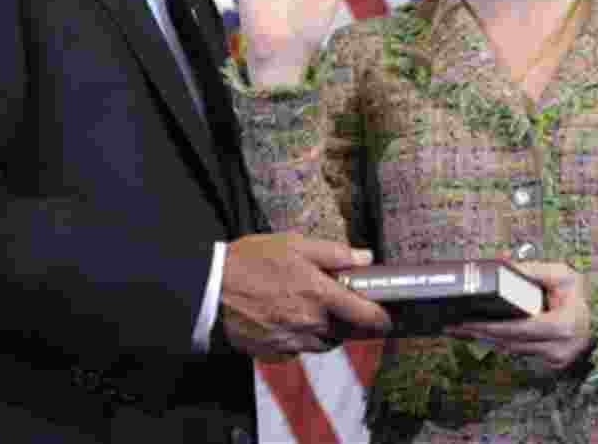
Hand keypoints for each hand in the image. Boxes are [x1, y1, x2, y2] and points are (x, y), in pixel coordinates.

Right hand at [220, 232, 391, 358]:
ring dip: (327, 329)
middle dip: (349, 318)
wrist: (209, 290)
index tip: (387, 315)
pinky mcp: (277, 352)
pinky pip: (300, 349)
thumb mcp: (293, 244)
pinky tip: (288, 317)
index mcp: (319, 294)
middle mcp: (310, 323)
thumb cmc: (250, 262)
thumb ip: (333, 253)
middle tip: (340, 300)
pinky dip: (302, 337)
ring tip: (311, 306)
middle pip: (346, 331)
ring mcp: (293, 341)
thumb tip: (364, 258)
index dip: (381, 317)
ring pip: (325, 342)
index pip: (365, 315)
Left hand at [443, 260, 591, 370]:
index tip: (467, 322)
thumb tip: (502, 265)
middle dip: (479, 334)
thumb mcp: (563, 274)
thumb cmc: (581, 294)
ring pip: (512, 350)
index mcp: (563, 326)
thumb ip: (533, 270)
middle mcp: (559, 349)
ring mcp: (556, 360)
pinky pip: (520, 351)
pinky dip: (501, 342)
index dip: (490, 327)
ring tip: (458, 330)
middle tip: (451, 326)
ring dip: (485, 339)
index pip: (518, 329)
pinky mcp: (552, 364)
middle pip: (509, 343)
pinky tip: (480, 334)